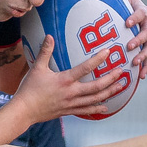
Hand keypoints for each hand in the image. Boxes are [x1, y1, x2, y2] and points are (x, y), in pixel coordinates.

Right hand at [11, 35, 130, 121]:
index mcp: (64, 80)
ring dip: (109, 93)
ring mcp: (71, 104)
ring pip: (95, 99)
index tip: (108, 52)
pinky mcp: (69, 111)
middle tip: (121, 71)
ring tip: (120, 86)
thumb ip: (45, 51)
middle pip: (96, 87)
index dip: (98, 59)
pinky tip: (106, 107)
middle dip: (111, 79)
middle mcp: (71, 93)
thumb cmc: (29, 89)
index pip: (85, 68)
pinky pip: (86, 110)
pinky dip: (97, 109)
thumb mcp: (37, 68)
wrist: (24, 111)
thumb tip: (49, 36)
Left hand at [110, 0, 146, 78]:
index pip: (142, 13)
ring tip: (135, 63)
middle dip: (139, 40)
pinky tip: (141, 76)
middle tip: (129, 46)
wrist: (130, 17)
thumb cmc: (123, 5)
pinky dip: (146, 66)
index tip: (127, 23)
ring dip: (144, 55)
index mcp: (143, 11)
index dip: (136, 17)